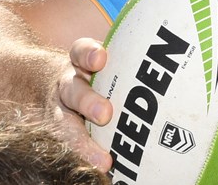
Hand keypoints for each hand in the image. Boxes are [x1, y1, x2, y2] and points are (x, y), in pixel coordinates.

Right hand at [53, 37, 113, 169]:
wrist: (49, 82)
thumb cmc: (91, 71)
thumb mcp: (99, 58)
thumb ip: (124, 60)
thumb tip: (168, 70)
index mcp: (78, 62)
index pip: (80, 52)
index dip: (88, 54)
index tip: (100, 59)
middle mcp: (68, 85)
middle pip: (74, 91)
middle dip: (88, 102)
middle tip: (105, 115)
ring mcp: (62, 110)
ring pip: (64, 123)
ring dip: (83, 142)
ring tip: (103, 161)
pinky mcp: (62, 129)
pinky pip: (69, 144)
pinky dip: (85, 155)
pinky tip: (103, 166)